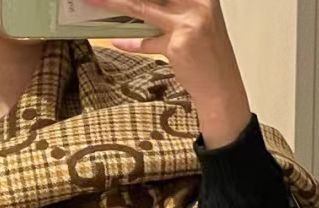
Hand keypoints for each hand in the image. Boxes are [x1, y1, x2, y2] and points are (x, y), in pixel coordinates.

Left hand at [83, 0, 252, 148]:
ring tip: (97, 1)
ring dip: (115, 4)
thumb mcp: (193, 25)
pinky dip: (130, 42)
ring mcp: (187, 22)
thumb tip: (139, 9)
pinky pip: (145, 42)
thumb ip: (169, 13)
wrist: (221, 87)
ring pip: (142, 7)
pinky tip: (116, 40)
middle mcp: (197, 2)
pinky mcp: (176, 44)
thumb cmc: (208, 57)